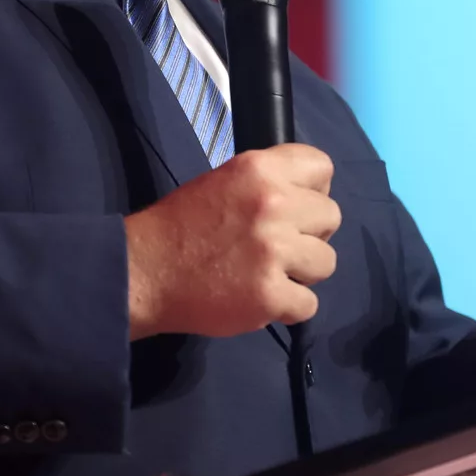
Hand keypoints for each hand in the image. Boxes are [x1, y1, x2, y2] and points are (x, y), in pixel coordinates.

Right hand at [124, 144, 340, 339]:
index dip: (314, 190)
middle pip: (332, 217)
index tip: (298, 207)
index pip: (322, 167)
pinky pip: (308, 304)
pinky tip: (261, 299)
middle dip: (310, 233)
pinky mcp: (269, 295)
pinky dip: (287, 307)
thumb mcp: (223, 181)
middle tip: (281, 245)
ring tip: (269, 273)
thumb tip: (305, 198)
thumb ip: (267, 184)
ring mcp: (273, 251)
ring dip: (302, 272)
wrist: (144, 272)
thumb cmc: (180, 226)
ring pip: (327, 262)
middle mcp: (273, 204)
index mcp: (260, 170)